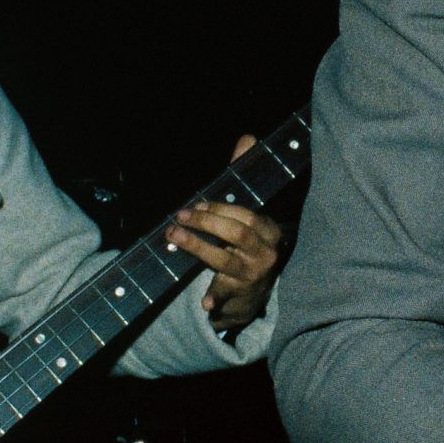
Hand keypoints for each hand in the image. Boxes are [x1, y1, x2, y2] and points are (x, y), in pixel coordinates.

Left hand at [165, 135, 286, 331]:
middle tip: (178, 217)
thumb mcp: (248, 214)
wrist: (254, 294)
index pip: (246, 214)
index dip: (218, 207)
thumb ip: (244, 176)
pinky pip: (226, 297)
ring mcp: (254, 276)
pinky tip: (206, 305)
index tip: (194, 204)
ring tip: (173, 236)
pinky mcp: (240, 296)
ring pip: (224, 259)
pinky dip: (216, 300)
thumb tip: (247, 137)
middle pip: (236, 233)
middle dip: (205, 222)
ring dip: (197, 247)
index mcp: (270, 230)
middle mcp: (266, 252)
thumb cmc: (248, 245)